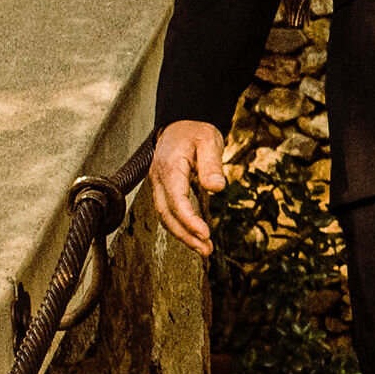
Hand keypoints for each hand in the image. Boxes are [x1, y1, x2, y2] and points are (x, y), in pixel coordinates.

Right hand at [150, 119, 228, 256]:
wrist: (181, 124)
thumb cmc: (195, 131)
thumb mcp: (209, 141)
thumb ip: (212, 165)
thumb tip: (216, 188)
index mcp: (169, 167)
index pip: (176, 200)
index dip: (189, 219)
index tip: (205, 233)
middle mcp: (158, 179)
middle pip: (167, 214)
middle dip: (186, 235)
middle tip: (206, 250)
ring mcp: (158, 186)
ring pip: (165, 217)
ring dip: (183, 235)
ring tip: (204, 250)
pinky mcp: (162, 190)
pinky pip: (168, 213)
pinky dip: (180, 227)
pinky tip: (195, 237)